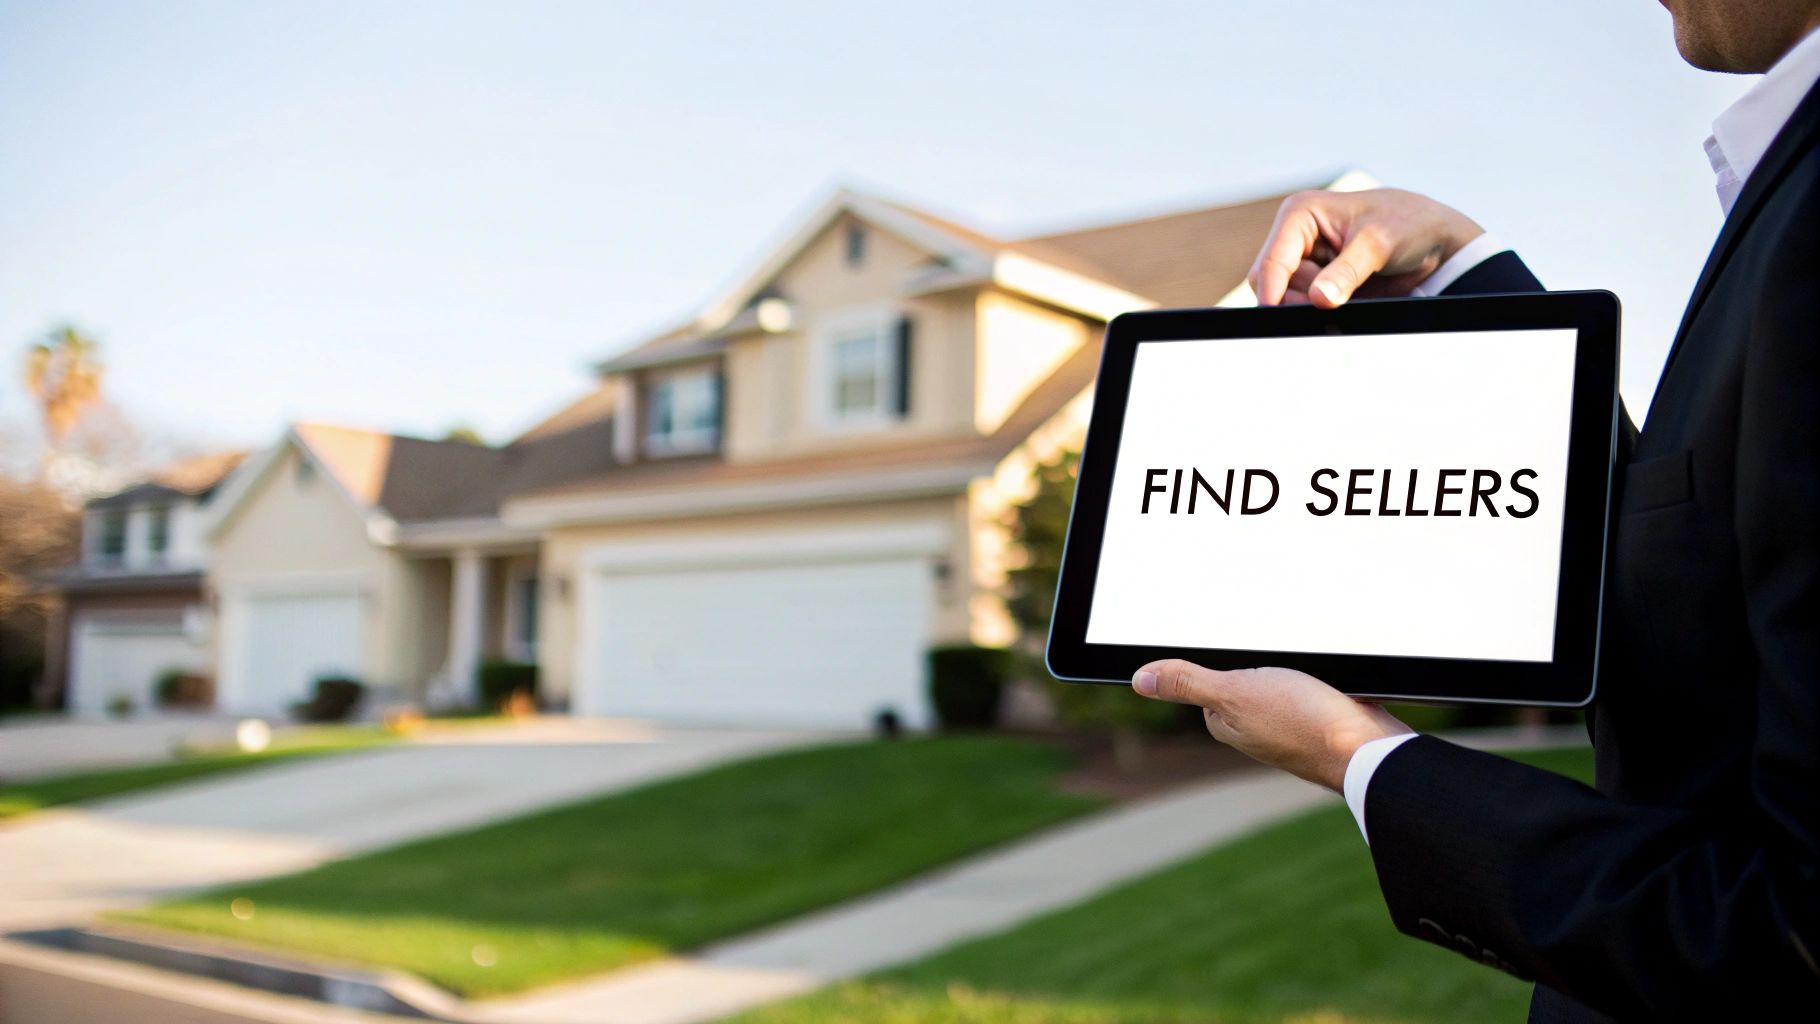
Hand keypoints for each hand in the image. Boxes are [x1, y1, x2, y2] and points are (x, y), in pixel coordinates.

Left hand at [1132, 660, 1413, 791]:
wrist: (1371, 748)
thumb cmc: (1303, 723)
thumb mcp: (1235, 693)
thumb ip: (1188, 684)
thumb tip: (1140, 680)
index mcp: (1229, 725)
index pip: (1208, 684)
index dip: (1222, 663)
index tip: (1239, 654)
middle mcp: (1259, 730)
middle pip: (1247, 680)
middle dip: (1260, 662)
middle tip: (1280, 657)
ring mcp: (1294, 726)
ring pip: (1283, 682)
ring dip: (1294, 668)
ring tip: (1307, 667)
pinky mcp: (1327, 718)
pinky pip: (1315, 687)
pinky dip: (1320, 676)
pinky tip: (1331, 675)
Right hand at [1248, 188, 1484, 307]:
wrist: (1435, 241)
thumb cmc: (1407, 224)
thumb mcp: (1378, 244)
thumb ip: (1346, 272)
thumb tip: (1319, 298)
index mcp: (1300, 214)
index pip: (1271, 261)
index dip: (1274, 291)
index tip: (1283, 318)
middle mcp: (1296, 237)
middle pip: (1271, 283)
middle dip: (1295, 300)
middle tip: (1330, 306)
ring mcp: (1307, 261)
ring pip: (1287, 298)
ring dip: (1311, 307)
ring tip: (1351, 296)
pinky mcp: (1319, 281)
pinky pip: (1306, 306)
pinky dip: (1322, 312)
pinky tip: (1349, 302)